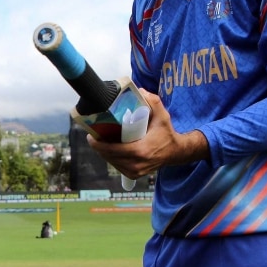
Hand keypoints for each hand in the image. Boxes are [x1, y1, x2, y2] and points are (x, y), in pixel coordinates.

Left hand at [87, 89, 208, 178]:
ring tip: (100, 141)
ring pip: (112, 162)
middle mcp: (137, 164)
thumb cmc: (167, 133)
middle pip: (109, 156)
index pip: (113, 150)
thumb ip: (153, 102)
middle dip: (99, 146)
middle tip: (94, 135)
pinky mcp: (134, 175)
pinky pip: (117, 166)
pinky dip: (111, 158)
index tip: (91, 136)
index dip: (99, 144)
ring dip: (104, 153)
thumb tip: (140, 91)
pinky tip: (108, 150)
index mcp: (141, 151)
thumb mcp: (163, 116)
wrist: (176, 152)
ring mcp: (135, 172)